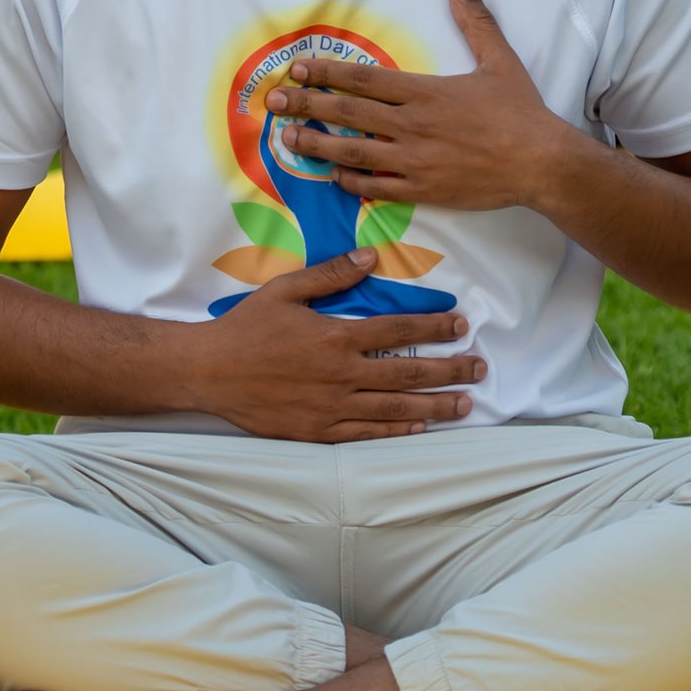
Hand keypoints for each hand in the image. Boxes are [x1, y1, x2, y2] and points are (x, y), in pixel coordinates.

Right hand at [194, 248, 485, 441]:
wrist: (209, 373)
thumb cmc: (246, 328)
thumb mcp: (286, 290)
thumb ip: (330, 275)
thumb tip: (370, 257)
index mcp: (336, 336)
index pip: (399, 332)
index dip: (434, 329)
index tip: (462, 326)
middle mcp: (342, 374)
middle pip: (409, 375)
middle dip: (450, 371)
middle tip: (481, 369)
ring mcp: (332, 407)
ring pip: (396, 409)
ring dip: (435, 406)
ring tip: (465, 404)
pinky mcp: (318, 431)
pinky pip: (366, 434)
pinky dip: (397, 431)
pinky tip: (419, 428)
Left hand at [264, 0, 560, 211]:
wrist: (541, 163)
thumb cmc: (520, 113)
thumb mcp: (500, 62)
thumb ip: (477, 23)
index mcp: (424, 91)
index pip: (362, 78)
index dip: (325, 72)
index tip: (297, 67)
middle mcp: (411, 124)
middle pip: (347, 113)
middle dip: (305, 104)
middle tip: (273, 101)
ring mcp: (413, 160)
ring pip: (351, 152)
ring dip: (316, 145)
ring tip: (287, 139)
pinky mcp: (422, 189)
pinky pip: (375, 187)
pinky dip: (350, 182)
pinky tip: (332, 177)